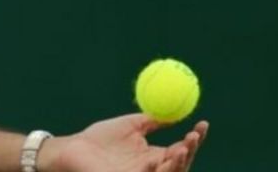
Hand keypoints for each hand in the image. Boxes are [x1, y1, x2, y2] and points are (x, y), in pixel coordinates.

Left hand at [37, 114, 208, 171]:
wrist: (73, 149)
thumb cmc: (99, 138)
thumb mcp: (131, 125)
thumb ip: (153, 120)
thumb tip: (175, 111)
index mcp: (154, 156)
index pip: (182, 150)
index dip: (195, 139)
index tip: (203, 123)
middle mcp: (152, 170)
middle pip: (181, 166)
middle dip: (191, 152)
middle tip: (193, 137)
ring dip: (178, 164)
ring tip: (182, 147)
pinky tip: (154, 161)